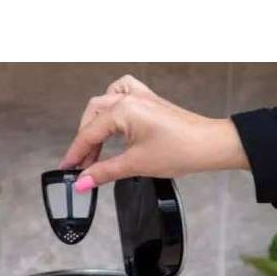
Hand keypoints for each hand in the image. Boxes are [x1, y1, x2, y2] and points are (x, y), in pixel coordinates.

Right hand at [59, 74, 248, 189]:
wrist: (209, 145)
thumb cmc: (181, 149)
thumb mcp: (136, 164)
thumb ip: (105, 172)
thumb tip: (84, 181)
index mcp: (123, 110)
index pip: (89, 133)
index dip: (76, 153)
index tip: (67, 168)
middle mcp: (130, 98)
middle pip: (93, 116)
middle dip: (85, 141)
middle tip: (83, 166)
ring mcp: (141, 97)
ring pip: (105, 103)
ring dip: (95, 124)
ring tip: (95, 147)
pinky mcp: (150, 101)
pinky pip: (122, 93)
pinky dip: (112, 105)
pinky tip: (112, 118)